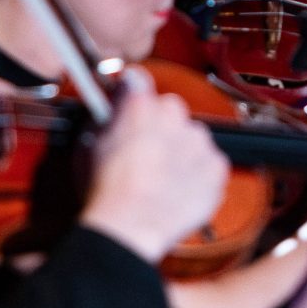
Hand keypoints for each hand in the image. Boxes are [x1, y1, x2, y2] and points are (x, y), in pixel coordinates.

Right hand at [78, 66, 230, 265]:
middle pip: (169, 110)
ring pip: (192, 136)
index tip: (131, 103)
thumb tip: (111, 111)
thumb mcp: (90, 146)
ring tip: (162, 177)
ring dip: (181, 150)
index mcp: (139, 106)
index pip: (137, 81)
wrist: (132, 225)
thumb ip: (107, 119)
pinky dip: (199, 173)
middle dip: (159, 125)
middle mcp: (173, 116)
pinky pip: (210, 162)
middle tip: (146, 152)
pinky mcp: (216, 165)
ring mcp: (198, 140)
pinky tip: (179, 188)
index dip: (132, 93)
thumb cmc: (108, 191)